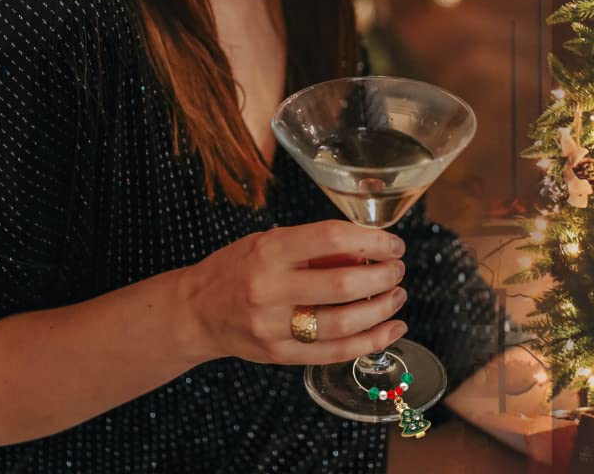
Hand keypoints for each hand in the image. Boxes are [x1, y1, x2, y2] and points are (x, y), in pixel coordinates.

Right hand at [179, 221, 407, 365]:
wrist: (196, 311)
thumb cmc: (237, 268)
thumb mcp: (270, 242)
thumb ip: (315, 246)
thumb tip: (367, 250)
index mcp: (270, 251)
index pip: (330, 238)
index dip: (370, 240)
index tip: (391, 243)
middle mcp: (271, 289)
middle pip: (343, 285)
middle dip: (382, 276)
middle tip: (397, 269)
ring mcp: (275, 327)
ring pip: (344, 323)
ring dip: (381, 309)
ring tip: (397, 295)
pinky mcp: (281, 356)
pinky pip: (335, 353)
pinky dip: (370, 342)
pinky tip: (391, 329)